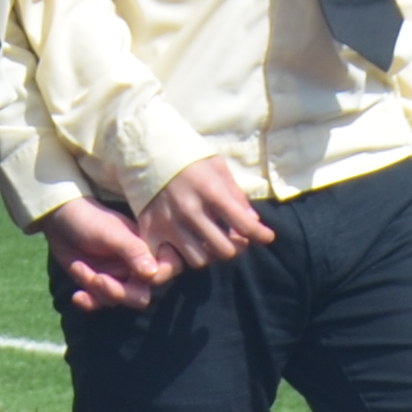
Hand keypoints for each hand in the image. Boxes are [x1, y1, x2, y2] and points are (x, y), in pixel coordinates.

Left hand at [39, 196, 170, 317]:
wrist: (60, 220)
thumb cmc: (90, 219)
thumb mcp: (112, 233)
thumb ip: (133, 251)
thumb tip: (152, 273)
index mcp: (148, 250)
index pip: (168, 270)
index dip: (156, 277)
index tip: (137, 273)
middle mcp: (136, 267)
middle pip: (141, 295)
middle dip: (119, 292)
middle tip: (98, 279)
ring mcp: (118, 278)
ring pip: (117, 300)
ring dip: (96, 289)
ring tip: (77, 267)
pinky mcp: (98, 285)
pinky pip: (99, 302)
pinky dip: (88, 302)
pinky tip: (76, 296)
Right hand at [138, 157, 275, 275]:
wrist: (144, 151)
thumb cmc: (187, 159)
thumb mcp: (217, 167)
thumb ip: (236, 195)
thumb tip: (253, 221)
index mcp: (210, 191)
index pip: (244, 225)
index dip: (261, 235)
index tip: (267, 237)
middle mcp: (189, 210)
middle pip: (224, 250)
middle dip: (236, 246)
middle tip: (236, 239)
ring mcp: (168, 223)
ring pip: (199, 259)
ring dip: (209, 254)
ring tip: (210, 242)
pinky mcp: (150, 230)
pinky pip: (169, 260)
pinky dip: (179, 259)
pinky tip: (184, 249)